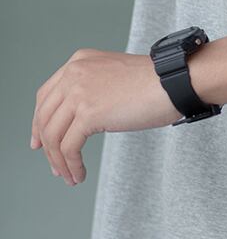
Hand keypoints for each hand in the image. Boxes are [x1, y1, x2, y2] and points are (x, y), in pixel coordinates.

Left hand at [30, 47, 181, 186]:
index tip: (40, 141)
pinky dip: (71, 165)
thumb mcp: (115, 76)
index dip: (39, 122)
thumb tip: (84, 119)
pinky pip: (69, 147)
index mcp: (79, 62)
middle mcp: (74, 74)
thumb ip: (95, 88)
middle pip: (45, 117)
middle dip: (47, 146)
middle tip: (55, 165)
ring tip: (69, 176)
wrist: (175, 81)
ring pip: (53, 135)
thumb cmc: (158, 82)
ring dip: (59, 161)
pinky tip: (79, 174)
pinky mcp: (89, 114)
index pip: (46, 96)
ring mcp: (79, 93)